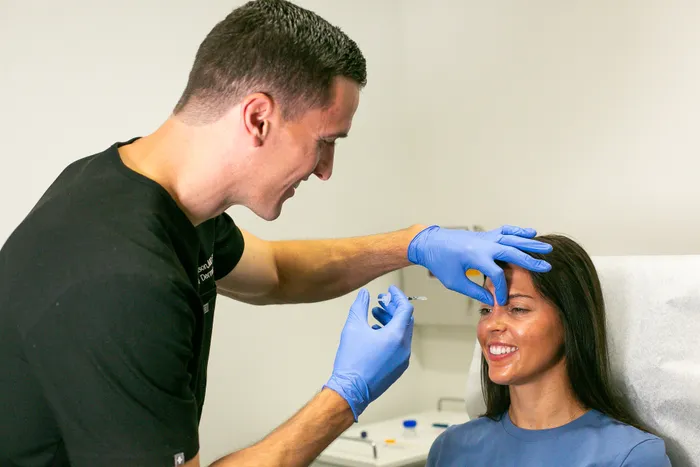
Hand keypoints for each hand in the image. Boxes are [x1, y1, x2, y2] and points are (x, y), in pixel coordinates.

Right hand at [324, 286, 413, 420]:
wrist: (350, 390)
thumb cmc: (352, 359)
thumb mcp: (353, 327)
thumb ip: (360, 306)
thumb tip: (364, 294)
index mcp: (396, 336)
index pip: (405, 309)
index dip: (398, 297)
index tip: (390, 291)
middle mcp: (404, 347)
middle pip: (405, 321)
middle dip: (393, 309)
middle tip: (380, 302)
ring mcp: (403, 359)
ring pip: (402, 333)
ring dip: (390, 322)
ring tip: (374, 315)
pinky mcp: (398, 368)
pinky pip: (399, 346)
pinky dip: (391, 335)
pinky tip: (374, 333)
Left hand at [407, 225, 552, 305]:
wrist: (430, 243)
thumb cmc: (440, 263)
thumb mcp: (454, 281)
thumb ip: (474, 290)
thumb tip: (491, 298)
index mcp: (475, 257)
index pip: (497, 274)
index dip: (502, 288)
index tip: (502, 299)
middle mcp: (483, 245)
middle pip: (512, 251)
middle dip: (530, 261)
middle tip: (547, 267)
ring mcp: (485, 237)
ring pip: (512, 238)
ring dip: (530, 243)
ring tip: (547, 248)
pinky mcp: (485, 235)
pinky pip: (505, 230)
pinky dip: (518, 231)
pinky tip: (531, 232)